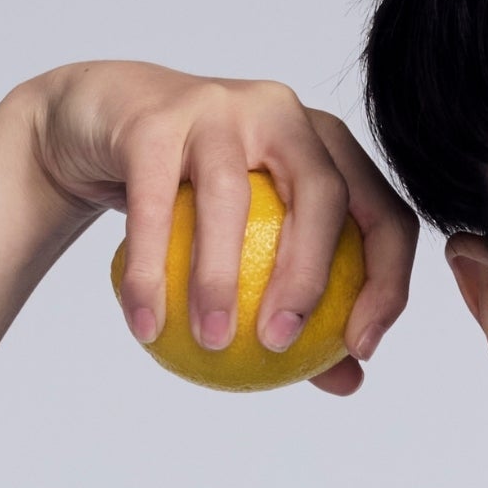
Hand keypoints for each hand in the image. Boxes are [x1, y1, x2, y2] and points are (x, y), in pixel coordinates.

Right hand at [27, 63, 418, 389]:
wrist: (99, 125)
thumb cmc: (189, 195)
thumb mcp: (250, 244)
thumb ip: (302, 306)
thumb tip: (349, 381)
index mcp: (325, 146)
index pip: (384, 213)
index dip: (389, 284)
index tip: (359, 349)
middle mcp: (281, 113)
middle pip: (322, 194)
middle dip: (311, 279)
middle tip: (281, 345)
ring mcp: (217, 106)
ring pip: (230, 196)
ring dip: (221, 280)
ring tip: (214, 344)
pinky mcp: (153, 120)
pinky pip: (152, 206)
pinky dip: (148, 271)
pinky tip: (147, 326)